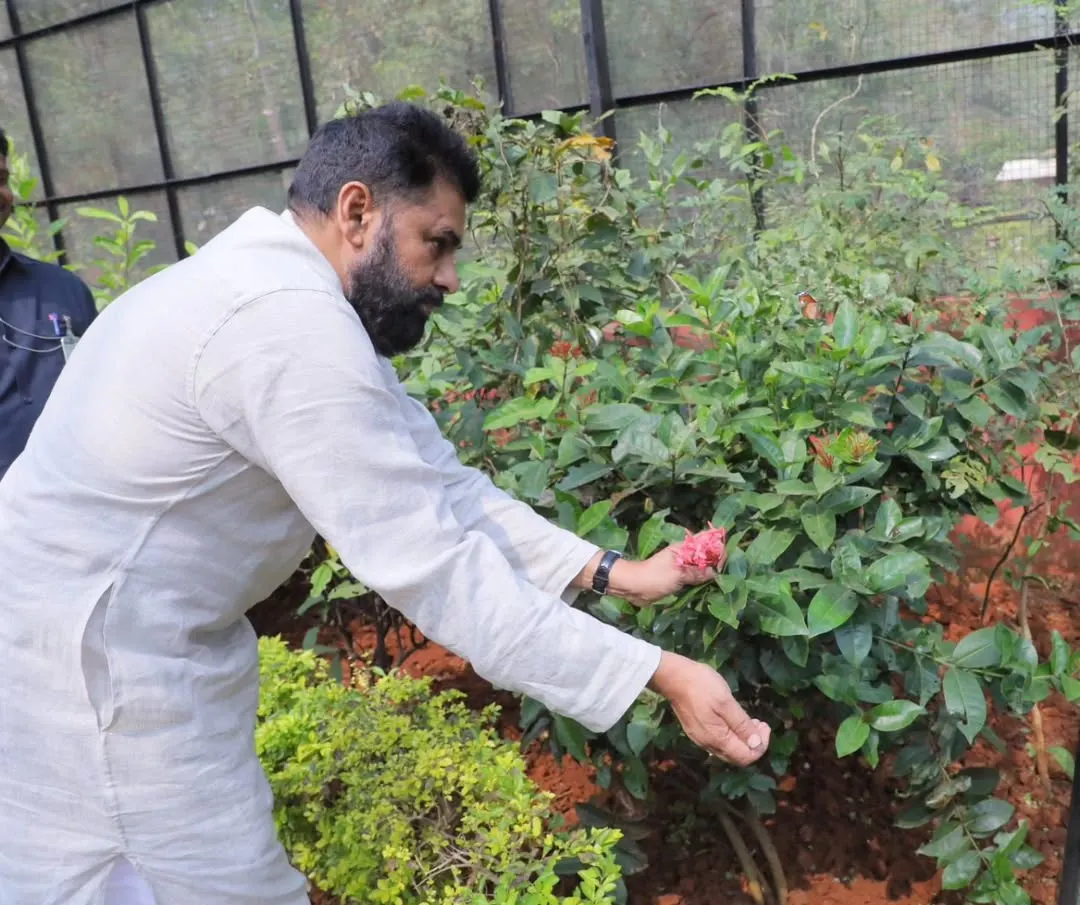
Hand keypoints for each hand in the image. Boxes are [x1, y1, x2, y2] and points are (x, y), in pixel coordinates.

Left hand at [579, 545, 717, 607]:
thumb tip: (715, 572)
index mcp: (684, 548)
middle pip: (706, 555)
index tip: (723, 564)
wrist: (632, 587)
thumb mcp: (677, 574)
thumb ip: (696, 573)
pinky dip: (702, 582)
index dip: (718, 549)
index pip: (707, 541)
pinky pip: (695, 579)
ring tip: (722, 583)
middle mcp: (685, 555)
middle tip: (726, 576)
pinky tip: (710, 589)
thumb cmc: (653, 577)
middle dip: (717, 563)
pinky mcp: (679, 579)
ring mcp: (682, 567)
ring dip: (710, 574)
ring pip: (701, 568)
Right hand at [649, 651, 769, 765]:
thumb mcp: (726, 702)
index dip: (761, 745)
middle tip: (760, 723)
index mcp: (717, 739)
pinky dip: (731, 736)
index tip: (765, 725)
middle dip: (754, 743)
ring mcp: (700, 739)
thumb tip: (757, 744)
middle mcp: (708, 745)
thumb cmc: (701, 686)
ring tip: (750, 721)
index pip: (746, 757)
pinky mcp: (695, 731)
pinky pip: (719, 742)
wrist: (673, 677)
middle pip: (738, 757)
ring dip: (743, 739)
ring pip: (728, 750)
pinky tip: (732, 720)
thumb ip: (741, 724)